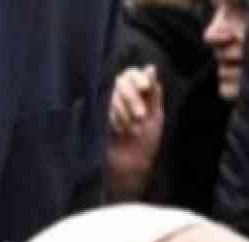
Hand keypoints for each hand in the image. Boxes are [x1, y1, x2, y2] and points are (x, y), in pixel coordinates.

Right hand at [105, 65, 163, 200]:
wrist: (129, 166)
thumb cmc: (144, 143)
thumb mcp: (155, 116)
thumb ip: (153, 93)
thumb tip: (150, 67)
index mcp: (134, 93)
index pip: (131, 74)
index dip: (137, 78)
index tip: (145, 87)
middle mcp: (118, 95)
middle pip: (120, 82)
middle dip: (132, 98)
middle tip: (140, 116)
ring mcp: (104, 104)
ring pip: (110, 95)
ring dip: (123, 112)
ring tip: (131, 130)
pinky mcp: (93, 114)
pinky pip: (100, 106)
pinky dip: (112, 118)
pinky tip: (118, 131)